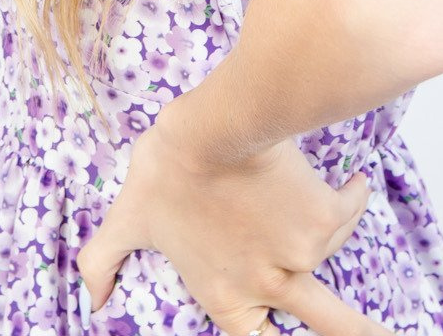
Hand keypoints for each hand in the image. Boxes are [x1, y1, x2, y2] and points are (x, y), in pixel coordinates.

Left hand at [75, 111, 390, 334]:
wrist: (213, 127)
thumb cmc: (167, 169)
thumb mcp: (126, 217)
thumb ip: (104, 260)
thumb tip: (92, 301)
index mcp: (228, 298)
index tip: (285, 328)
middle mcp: (269, 286)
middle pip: (332, 328)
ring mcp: (302, 256)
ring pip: (332, 254)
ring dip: (332, 232)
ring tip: (329, 213)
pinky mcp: (326, 218)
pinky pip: (348, 208)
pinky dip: (350, 195)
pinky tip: (349, 180)